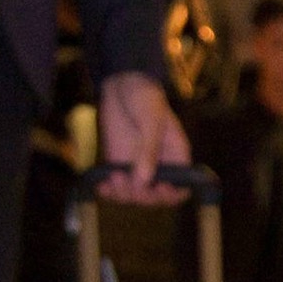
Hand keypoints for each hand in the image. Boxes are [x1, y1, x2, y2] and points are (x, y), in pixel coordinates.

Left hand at [97, 70, 192, 202]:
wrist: (122, 83)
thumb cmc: (145, 97)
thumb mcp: (151, 120)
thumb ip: (149, 149)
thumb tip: (145, 179)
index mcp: (176, 156)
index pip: (180, 187)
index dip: (171, 195)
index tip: (158, 188)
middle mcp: (158, 166)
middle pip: (155, 197)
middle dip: (142, 194)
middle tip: (127, 178)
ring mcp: (137, 166)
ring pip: (134, 196)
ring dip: (123, 193)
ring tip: (114, 175)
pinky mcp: (118, 163)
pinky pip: (115, 187)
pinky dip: (109, 191)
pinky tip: (102, 186)